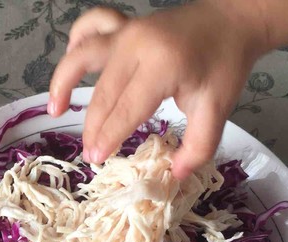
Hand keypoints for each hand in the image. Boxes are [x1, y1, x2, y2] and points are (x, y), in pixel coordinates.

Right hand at [48, 3, 267, 178]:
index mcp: (161, 66)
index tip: (96, 160)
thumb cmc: (225, 65)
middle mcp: (136, 45)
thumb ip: (198, 147)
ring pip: (83, 57)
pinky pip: (90, 27)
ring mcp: (127, 31)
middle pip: (103, 93)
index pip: (125, 111)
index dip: (108, 138)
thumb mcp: (217, 111)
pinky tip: (71, 62)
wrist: (232, 21)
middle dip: (92, 127)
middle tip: (89, 154)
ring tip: (55, 109)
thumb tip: (174, 174)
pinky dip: (76, 41)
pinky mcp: (124, 24)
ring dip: (63, 82)